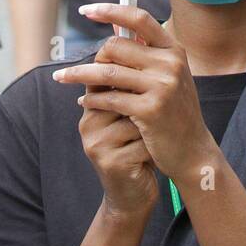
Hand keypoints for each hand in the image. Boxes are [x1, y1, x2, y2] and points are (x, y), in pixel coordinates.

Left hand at [55, 4, 216, 183]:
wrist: (192, 151)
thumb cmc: (174, 111)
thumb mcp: (167, 76)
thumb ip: (144, 52)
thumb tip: (113, 26)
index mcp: (174, 50)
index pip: (140, 18)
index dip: (111, 10)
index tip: (87, 9)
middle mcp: (170, 63)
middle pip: (116, 46)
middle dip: (94, 56)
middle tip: (79, 68)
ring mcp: (162, 86)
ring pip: (107, 72)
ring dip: (79, 75)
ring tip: (63, 78)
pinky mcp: (150, 110)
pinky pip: (109, 98)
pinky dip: (91, 99)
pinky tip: (84, 101)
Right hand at [76, 86, 157, 221]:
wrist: (132, 197)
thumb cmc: (135, 150)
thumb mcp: (126, 120)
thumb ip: (127, 91)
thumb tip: (141, 49)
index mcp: (90, 109)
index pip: (106, 78)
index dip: (130, 76)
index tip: (150, 84)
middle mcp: (88, 124)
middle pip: (124, 96)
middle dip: (145, 105)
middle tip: (158, 115)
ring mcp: (97, 144)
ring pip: (136, 118)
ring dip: (152, 127)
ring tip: (153, 139)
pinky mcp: (111, 162)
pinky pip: (142, 140)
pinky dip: (154, 146)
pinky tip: (153, 155)